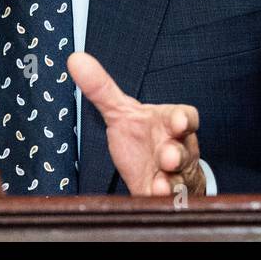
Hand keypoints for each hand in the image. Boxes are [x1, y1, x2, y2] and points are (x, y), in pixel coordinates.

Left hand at [68, 50, 204, 196]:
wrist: (155, 170)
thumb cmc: (142, 136)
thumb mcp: (121, 111)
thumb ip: (101, 88)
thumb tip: (75, 59)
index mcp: (168, 124)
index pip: (185, 118)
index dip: (183, 120)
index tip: (177, 121)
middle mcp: (177, 149)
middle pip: (184, 151)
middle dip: (177, 154)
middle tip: (167, 156)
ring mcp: (174, 175)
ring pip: (181, 179)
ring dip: (173, 180)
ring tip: (162, 183)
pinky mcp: (165, 198)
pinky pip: (170, 200)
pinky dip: (164, 198)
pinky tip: (155, 195)